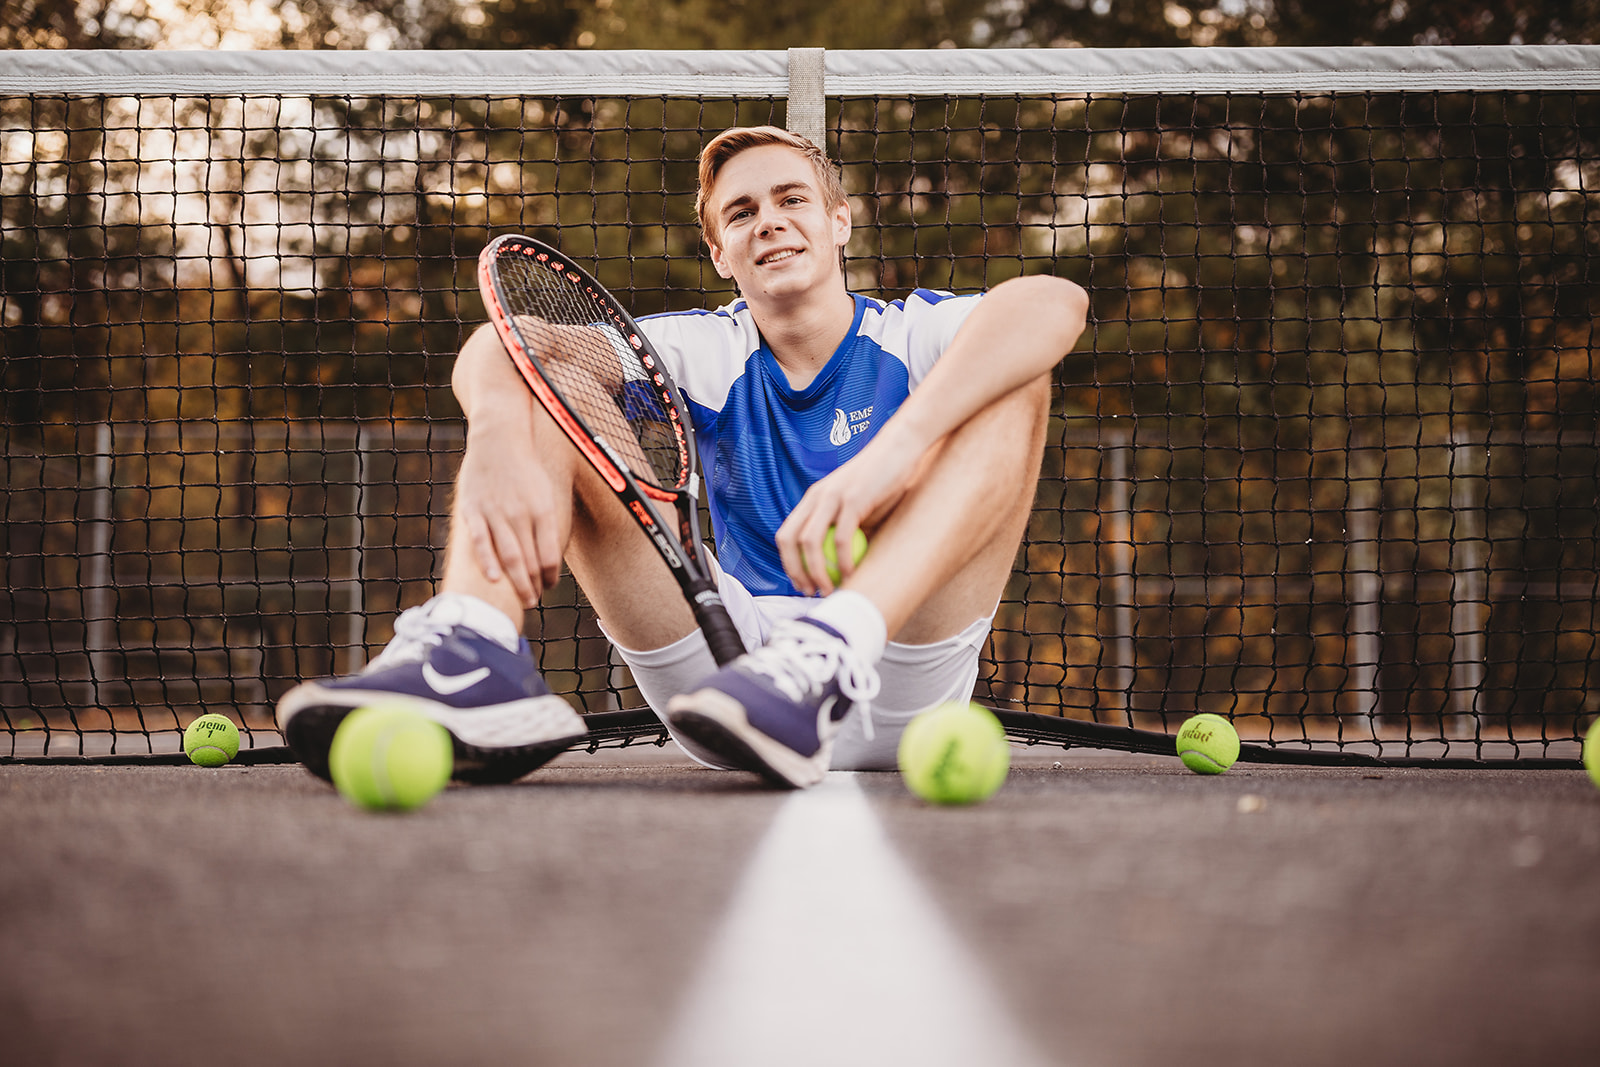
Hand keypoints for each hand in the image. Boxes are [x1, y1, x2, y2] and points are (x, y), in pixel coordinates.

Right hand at [453, 419, 566, 608]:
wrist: (499, 438)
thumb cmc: (526, 469)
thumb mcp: (546, 493)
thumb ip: (547, 524)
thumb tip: (549, 558)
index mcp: (542, 510)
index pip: (550, 554)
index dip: (550, 576)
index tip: (548, 586)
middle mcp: (520, 513)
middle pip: (529, 561)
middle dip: (533, 586)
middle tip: (533, 602)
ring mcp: (496, 512)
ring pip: (508, 555)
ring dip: (516, 582)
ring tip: (521, 599)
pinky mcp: (473, 509)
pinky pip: (480, 541)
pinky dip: (487, 562)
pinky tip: (493, 579)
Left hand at [776, 426, 927, 595]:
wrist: (900, 448)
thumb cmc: (883, 480)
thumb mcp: (858, 506)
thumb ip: (845, 528)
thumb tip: (841, 565)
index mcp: (813, 498)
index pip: (786, 534)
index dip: (789, 563)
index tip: (802, 584)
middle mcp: (816, 497)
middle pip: (789, 539)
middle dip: (794, 571)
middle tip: (810, 592)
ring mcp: (832, 497)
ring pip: (809, 542)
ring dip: (816, 572)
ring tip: (829, 589)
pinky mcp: (852, 499)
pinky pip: (841, 538)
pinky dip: (843, 561)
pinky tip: (851, 574)